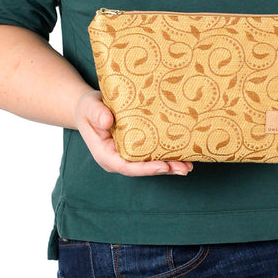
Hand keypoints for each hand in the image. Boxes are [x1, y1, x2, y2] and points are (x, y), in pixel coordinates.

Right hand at [74, 89, 193, 176]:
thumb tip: (108, 121)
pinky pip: (152, 153)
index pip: (127, 166)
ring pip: (150, 163)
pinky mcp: (136, 147)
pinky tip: (184, 153)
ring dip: (170, 165)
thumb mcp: (89, 107)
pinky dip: (167, 154)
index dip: (146, 168)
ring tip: (189, 165)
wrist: (90, 108)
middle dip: (164, 169)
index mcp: (106, 155)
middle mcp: (119, 158)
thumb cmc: (88, 109)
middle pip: (143, 168)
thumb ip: (97, 114)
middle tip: (184, 168)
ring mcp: (128, 154)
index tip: (163, 166)